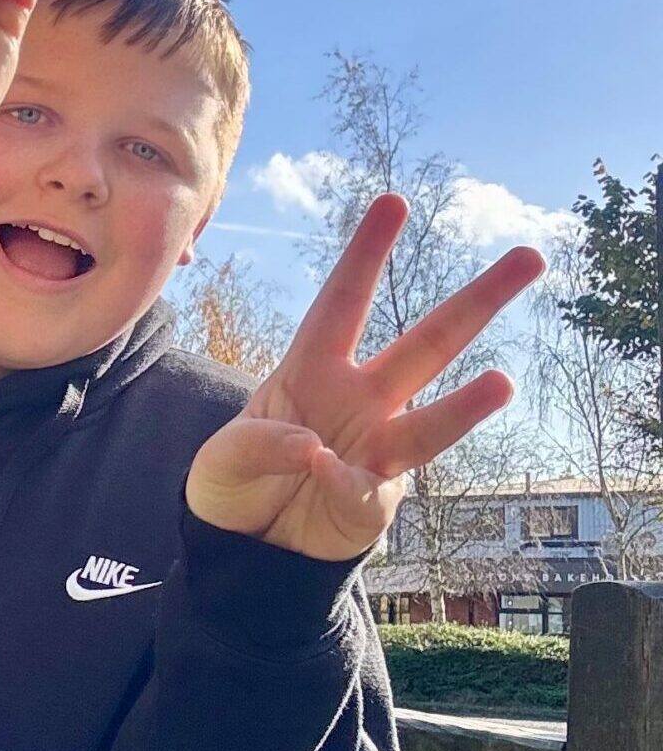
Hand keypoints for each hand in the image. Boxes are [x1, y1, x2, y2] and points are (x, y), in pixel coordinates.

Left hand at [186, 195, 546, 560]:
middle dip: (476, 302)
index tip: (393, 203)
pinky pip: (370, 490)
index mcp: (312, 370)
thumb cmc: (232, 482)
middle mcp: (358, 401)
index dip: (365, 256)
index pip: (343, 303)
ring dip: (466, 405)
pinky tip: (324, 475)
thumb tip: (314, 449)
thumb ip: (258, 444)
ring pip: (431, 422)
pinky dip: (348, 485)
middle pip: (424, 345)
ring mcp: (375, 450)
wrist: (242, 547)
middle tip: (529, 257)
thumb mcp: (221, 457)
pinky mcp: (374, 501)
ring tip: (503, 382)